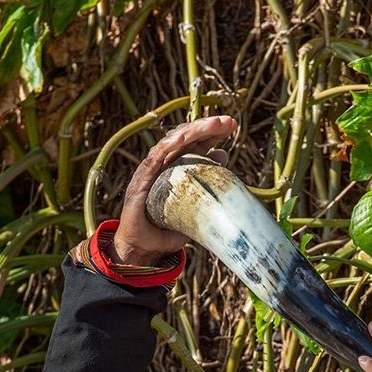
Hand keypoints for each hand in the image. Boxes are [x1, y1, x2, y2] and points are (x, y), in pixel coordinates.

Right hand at [97, 114, 237, 265]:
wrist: (143, 249)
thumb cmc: (167, 230)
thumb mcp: (195, 207)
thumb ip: (208, 186)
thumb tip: (224, 155)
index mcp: (176, 168)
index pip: (194, 143)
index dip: (211, 132)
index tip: (231, 125)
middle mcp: (163, 165)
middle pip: (185, 139)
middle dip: (207, 127)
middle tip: (228, 122)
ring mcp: (151, 172)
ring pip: (172, 144)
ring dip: (193, 132)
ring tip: (212, 125)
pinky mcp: (140, 183)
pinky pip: (153, 161)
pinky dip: (167, 147)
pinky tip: (181, 139)